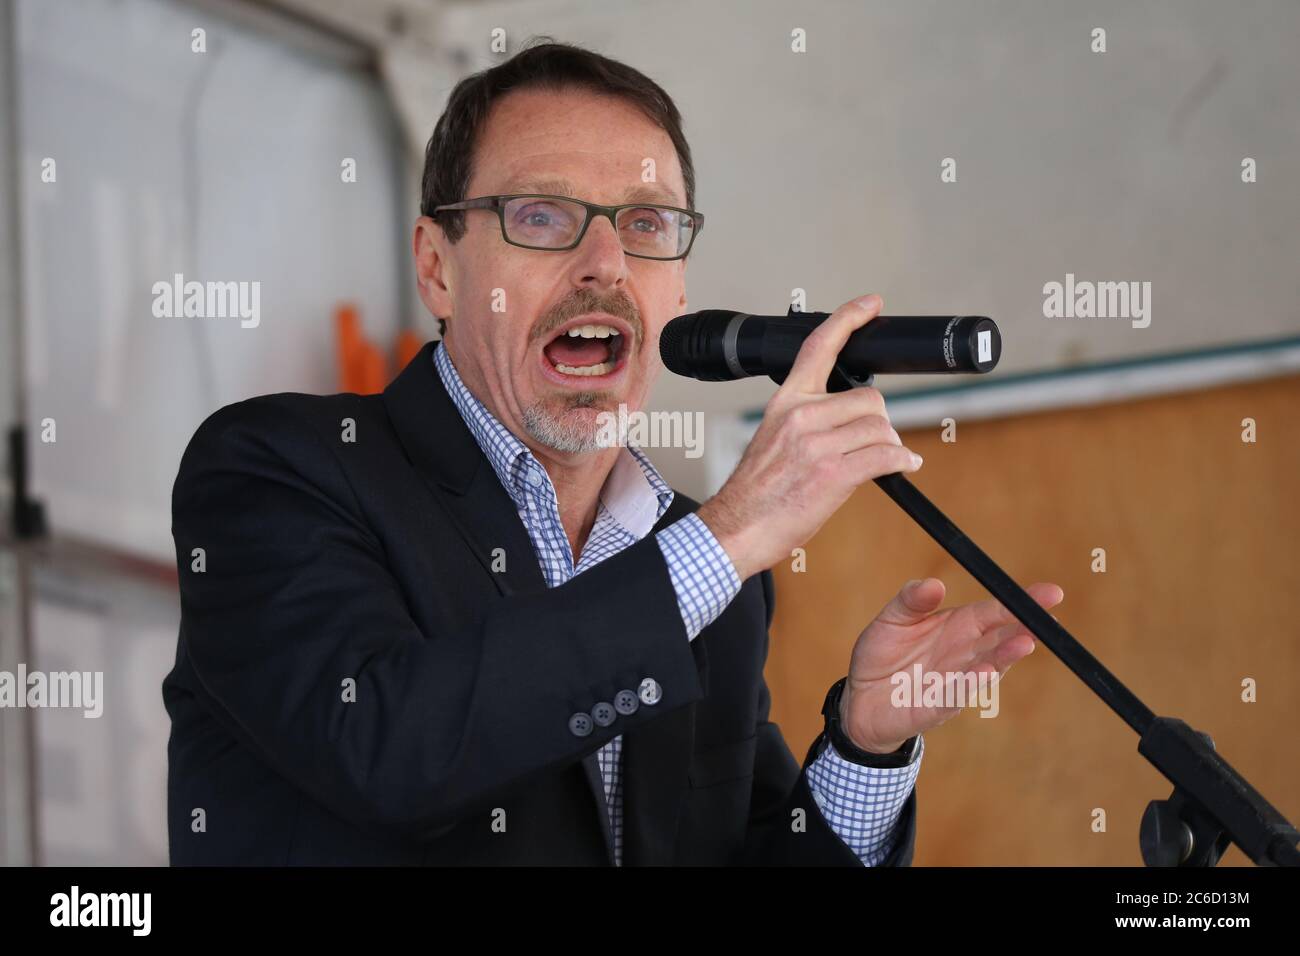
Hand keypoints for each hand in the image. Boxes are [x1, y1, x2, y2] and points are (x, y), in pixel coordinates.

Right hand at [696, 294, 921, 579]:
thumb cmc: (756, 491)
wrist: (737, 526)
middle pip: (870, 399)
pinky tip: (902, 467)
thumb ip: (807, 420)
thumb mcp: (773, 438)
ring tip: (877, 460)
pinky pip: (885, 456)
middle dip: (878, 422)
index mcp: (785, 402)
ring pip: (881, 428)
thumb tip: (848, 420)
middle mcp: (801, 416)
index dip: (849, 318)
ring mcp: (817, 444)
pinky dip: (901, 462)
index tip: (871, 304)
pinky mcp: (833, 473)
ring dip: (888, 445)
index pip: (819, 347)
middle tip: (869, 442)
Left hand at [839, 578, 1064, 752]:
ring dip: (1005, 658)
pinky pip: (954, 696)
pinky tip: (982, 673)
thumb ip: (911, 600)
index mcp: (958, 628)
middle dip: (1025, 629)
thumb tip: (933, 584)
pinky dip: (968, 685)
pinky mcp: (934, 707)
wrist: (859, 698)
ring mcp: (954, 682)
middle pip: (1000, 641)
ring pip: (986, 670)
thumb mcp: (892, 620)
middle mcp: (964, 655)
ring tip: (1024, 643)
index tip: (1051, 593)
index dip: (1021, 602)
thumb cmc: (883, 655)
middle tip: (1047, 619)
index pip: (995, 612)